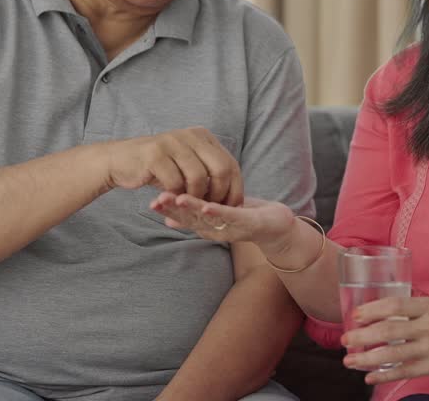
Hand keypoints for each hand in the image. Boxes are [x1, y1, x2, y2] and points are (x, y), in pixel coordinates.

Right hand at [104, 128, 241, 204]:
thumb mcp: (188, 166)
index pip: (231, 164)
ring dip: (195, 198)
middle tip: (209, 210)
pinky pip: (175, 182)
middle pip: (221, 168)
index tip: (230, 209)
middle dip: (219, 195)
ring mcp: (173, 142)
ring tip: (187, 205)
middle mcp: (191, 135)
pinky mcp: (155, 154)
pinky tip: (170, 199)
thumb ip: (209, 174)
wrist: (120, 161)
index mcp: (203, 136)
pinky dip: (176, 197)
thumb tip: (236, 200)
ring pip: (199, 177)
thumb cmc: (158, 168)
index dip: (234, 190)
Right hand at [148, 192, 297, 249]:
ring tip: (176, 199)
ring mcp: (230, 227)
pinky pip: (229, 217)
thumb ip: (194, 214)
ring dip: (192, 209)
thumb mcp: (217, 213)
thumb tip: (169, 217)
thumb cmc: (245, 216)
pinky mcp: (246, 223)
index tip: (150, 200)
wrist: (278, 227)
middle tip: (155, 201)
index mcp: (206, 224)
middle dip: (172, 209)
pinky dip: (217, 211)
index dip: (166, 209)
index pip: (182, 215)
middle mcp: (215, 229)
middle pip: (190, 218)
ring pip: (207, 217)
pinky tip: (206, 205)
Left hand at [341, 296, 428, 384]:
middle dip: (363, 336)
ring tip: (349, 360)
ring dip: (367, 358)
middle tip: (346, 340)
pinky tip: (369, 376)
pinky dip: (384, 374)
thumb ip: (415, 308)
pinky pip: (405, 371)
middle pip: (389, 331)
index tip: (356, 315)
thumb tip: (385, 309)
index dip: (372, 310)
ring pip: (393, 354)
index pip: (395, 305)